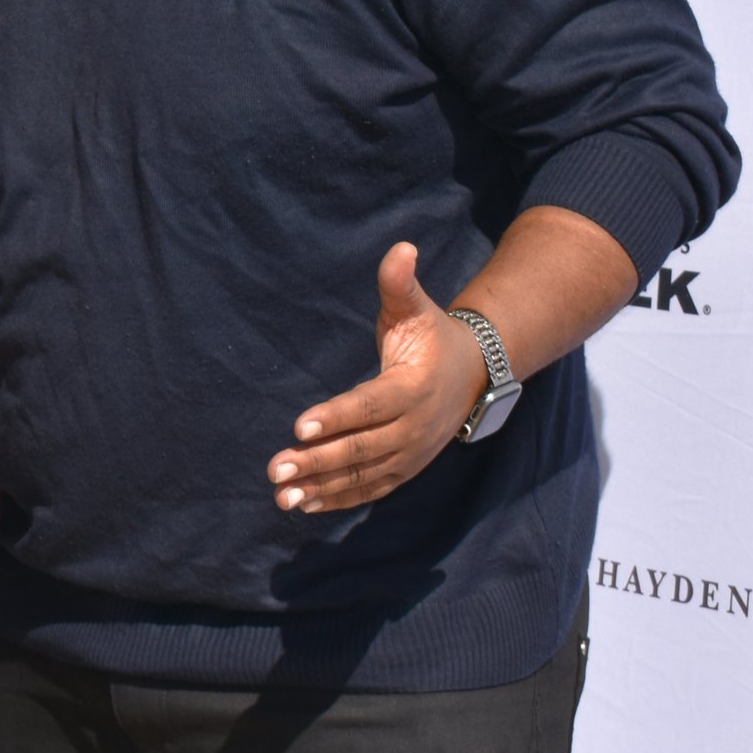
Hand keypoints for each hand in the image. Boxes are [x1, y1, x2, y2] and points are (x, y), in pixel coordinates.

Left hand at [268, 242, 486, 513]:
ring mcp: (410, 454)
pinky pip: (369, 489)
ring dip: (321, 486)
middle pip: (361, 448)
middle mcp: (413, 428)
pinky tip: (303, 504)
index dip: (335, 417)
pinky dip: (337, 499)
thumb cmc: (432, 336)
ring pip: (362, 475)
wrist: (476, 375)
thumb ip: (400, 284)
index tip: (298, 427)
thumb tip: (401, 248)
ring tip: (281, 496)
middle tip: (275, 468)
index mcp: (413, 388)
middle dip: (317, 460)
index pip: (369, 406)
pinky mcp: (404, 469)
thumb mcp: (417, 307)